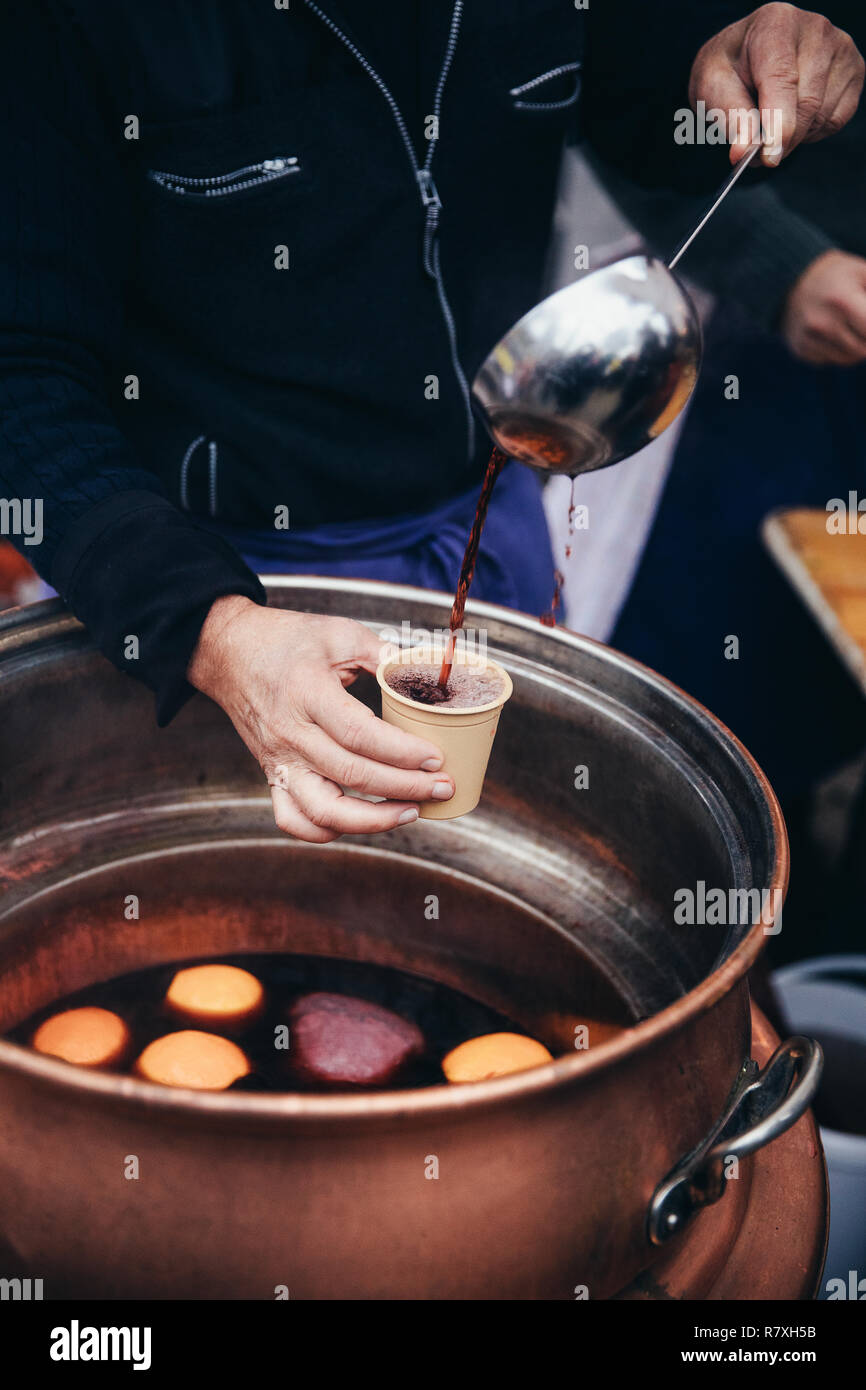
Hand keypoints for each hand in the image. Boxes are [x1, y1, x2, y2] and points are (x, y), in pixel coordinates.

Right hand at [187, 595, 453, 840]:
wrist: (228, 652)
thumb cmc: (285, 640)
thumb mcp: (337, 632)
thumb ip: (381, 652)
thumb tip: (422, 674)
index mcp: (307, 693)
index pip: (360, 735)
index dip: (402, 752)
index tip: (435, 757)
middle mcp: (290, 733)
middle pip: (351, 775)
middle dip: (405, 787)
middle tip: (441, 787)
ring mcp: (278, 760)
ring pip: (323, 809)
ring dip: (372, 820)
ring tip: (410, 813)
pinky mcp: (271, 774)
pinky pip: (293, 819)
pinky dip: (325, 831)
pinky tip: (359, 822)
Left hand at [690, 4, 863, 165]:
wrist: (748, 52)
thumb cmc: (730, 67)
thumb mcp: (713, 87)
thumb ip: (731, 118)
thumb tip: (744, 151)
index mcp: (775, 24)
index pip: (782, 80)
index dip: (778, 124)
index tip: (769, 156)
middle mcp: (814, 29)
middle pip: (806, 104)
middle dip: (782, 139)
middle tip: (758, 151)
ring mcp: (840, 48)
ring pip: (822, 115)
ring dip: (796, 136)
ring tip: (773, 121)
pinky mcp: (853, 69)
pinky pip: (836, 119)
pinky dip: (814, 131)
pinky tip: (796, 115)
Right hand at [781, 249, 865, 364]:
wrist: (790, 279)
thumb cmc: (838, 274)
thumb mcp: (864, 273)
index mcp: (842, 301)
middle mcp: (822, 323)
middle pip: (864, 350)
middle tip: (863, 323)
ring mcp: (809, 339)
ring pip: (849, 358)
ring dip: (858, 347)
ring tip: (852, 326)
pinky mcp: (800, 350)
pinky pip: (830, 360)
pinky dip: (838, 351)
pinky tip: (832, 332)